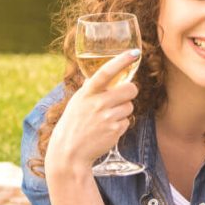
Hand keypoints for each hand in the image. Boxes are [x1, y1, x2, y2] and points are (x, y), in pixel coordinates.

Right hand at [45, 53, 139, 171]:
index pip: (106, 72)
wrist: (70, 152)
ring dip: (123, 110)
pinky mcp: (115, 130)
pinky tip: (107, 129)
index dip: (121, 61)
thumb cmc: (74, 123)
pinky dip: (120, 124)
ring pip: (130, 106)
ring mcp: (108, 117)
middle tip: (120, 97)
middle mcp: (98, 103)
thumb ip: (91, 89)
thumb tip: (101, 77)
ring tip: (107, 118)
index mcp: (87, 93)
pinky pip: (127, 121)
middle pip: (131, 89)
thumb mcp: (78, 101)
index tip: (134, 53)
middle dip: (129, 92)